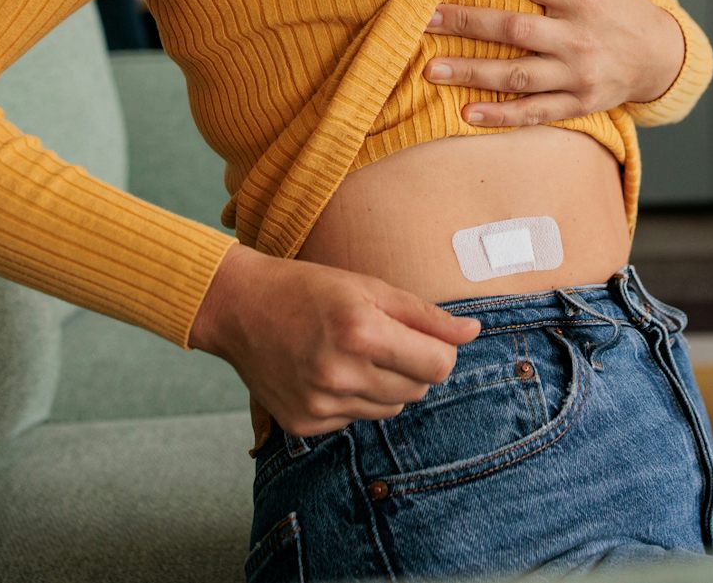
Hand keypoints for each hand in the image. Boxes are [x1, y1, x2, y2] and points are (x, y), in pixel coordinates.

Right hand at [188, 243, 482, 436]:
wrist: (239, 307)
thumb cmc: (309, 289)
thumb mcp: (371, 288)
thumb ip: (426, 315)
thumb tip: (474, 332)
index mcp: (362, 333)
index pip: (439, 366)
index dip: (441, 351)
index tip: (425, 338)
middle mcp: (340, 374)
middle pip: (418, 390)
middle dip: (413, 367)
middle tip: (384, 340)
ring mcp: (320, 404)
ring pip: (390, 409)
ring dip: (386, 385)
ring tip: (355, 354)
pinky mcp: (304, 424)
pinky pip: (355, 419)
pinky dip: (353, 399)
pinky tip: (328, 371)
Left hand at [424, 0, 683, 126]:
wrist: (663, 59)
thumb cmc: (628, 5)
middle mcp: (578, 37)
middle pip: (513, 29)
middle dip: (467, 22)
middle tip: (425, 17)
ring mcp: (577, 74)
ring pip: (517, 76)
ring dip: (472, 72)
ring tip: (430, 68)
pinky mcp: (578, 104)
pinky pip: (534, 112)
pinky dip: (501, 116)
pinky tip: (467, 113)